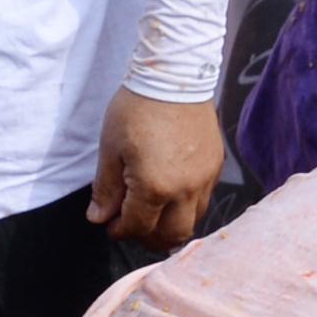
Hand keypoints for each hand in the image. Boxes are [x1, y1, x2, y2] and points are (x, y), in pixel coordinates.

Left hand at [90, 90, 223, 249]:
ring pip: (192, 221)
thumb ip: (106, 189)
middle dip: (148, 238)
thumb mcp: (111, 148)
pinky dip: (186, 206)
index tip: (110, 224)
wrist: (173, 77)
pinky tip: (170, 193)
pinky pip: (204, 199)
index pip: (138, 228)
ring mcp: (205, 179)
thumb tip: (99, 218)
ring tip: (152, 212)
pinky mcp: (216, 166)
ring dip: (170, 225)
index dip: (120, 231)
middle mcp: (185, 190)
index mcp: (155, 187)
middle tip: (132, 226)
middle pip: (171, 236)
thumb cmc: (136, 109)